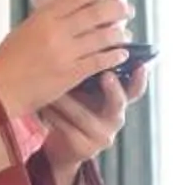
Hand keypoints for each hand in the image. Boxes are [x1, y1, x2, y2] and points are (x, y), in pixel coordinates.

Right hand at [0, 0, 132, 119]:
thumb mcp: (22, 31)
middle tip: (128, 10)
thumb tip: (66, 13)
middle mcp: (56, 32)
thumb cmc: (6, 62)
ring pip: (102, 38)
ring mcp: (64, 54)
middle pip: (95, 14)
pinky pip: (99, 61)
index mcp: (42, 18)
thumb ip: (44, 21)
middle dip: (117, 9)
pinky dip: (114, 56)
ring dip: (119, 34)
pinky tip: (122, 54)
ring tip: (128, 33)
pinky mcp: (70, 74)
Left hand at [40, 60, 151, 184]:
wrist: (62, 147)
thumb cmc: (75, 109)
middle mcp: (115, 118)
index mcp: (119, 101)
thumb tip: (93, 35)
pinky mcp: (84, 148)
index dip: (140, 78)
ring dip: (67, 98)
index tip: (140, 64)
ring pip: (83, 114)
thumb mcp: (87, 91)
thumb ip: (94, 71)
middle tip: (106, 75)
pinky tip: (44, 104)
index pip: (136, 88)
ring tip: (53, 82)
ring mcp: (101, 136)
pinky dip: (54, 114)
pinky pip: (67, 128)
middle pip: (118, 102)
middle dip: (112, 89)